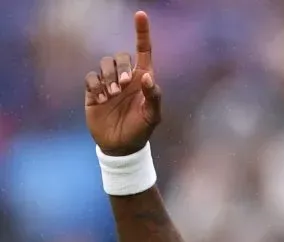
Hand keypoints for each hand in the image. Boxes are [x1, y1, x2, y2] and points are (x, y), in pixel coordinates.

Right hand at [85, 11, 161, 155]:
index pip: (144, 51)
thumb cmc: (140, 130)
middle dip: (122, 68)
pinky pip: (90, 77)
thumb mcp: (152, 116)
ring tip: (112, 95)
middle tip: (125, 86)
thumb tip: (148, 77)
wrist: (120, 146)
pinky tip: (102, 99)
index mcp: (143, 79)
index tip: (140, 15)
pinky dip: (95, 85)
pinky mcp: (93, 91)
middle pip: (120, 56)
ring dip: (108, 77)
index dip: (142, 33)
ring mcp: (109, 83)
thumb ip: (154, 96)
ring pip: (104, 63)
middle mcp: (126, 78)